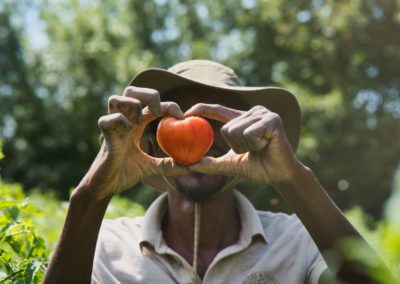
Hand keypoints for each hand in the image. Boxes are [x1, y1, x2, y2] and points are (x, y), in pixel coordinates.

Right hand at [74, 86, 188, 200]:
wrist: (106, 187)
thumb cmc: (126, 173)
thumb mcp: (153, 168)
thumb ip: (170, 165)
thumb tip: (193, 166)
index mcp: (136, 124)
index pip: (153, 105)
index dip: (168, 105)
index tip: (182, 117)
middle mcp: (124, 121)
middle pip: (132, 91)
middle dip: (148, 94)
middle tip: (157, 111)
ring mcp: (113, 127)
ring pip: (115, 99)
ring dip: (131, 105)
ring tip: (139, 121)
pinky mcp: (103, 137)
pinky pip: (106, 121)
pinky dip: (118, 122)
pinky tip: (127, 132)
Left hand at [185, 104, 301, 185]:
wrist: (280, 175)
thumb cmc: (257, 167)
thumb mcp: (230, 164)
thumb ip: (211, 163)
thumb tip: (189, 165)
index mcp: (241, 119)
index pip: (218, 110)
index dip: (202, 110)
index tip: (185, 114)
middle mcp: (252, 112)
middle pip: (227, 128)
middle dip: (236, 146)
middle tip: (251, 150)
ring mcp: (263, 114)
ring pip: (237, 131)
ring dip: (246, 146)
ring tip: (260, 147)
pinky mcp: (272, 119)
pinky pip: (249, 133)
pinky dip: (255, 144)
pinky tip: (266, 145)